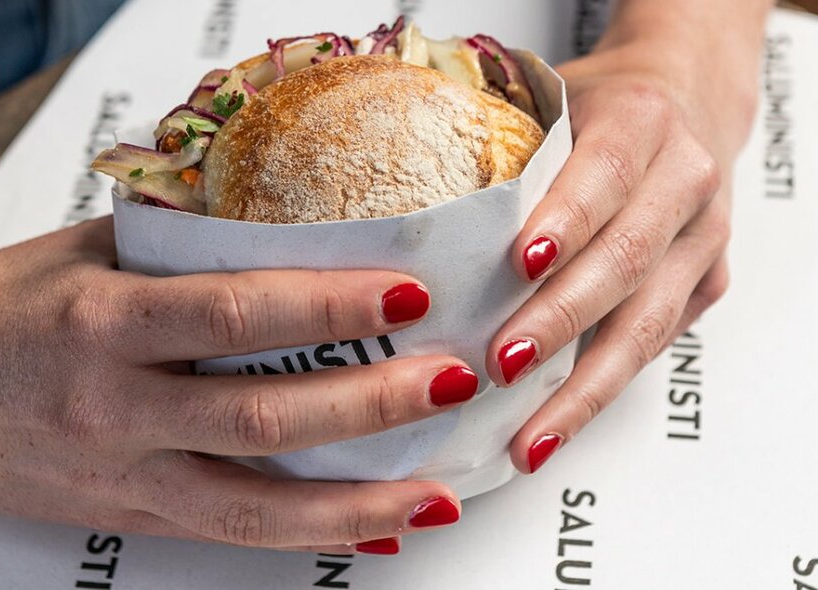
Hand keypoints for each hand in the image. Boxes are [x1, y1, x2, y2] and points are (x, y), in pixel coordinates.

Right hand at [0, 217, 474, 553]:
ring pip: (257, 503)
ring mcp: (125, 473)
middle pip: (265, 414)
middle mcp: (117, 404)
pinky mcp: (131, 514)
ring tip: (437, 491)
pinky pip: (232, 533)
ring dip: (358, 499)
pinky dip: (309, 535)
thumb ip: (180, 244)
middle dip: (371, 402)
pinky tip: (374, 529)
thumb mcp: (82, 255)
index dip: (329, 306)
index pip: (237, 313)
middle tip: (452, 380)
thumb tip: (282, 221)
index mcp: (105, 321)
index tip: (407, 294)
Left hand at [485, 22, 764, 472]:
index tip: (519, 267)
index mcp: (642, 122)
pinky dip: (599, 390)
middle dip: (559, 320)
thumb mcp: (556, 101)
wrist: (689, 99)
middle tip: (501, 365)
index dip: (565, 222)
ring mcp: (703, 241)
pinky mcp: (705, 287)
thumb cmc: (601, 106)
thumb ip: (507, 148)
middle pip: (623, 261)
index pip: (604, 174)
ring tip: (532, 435)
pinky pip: (652, 347)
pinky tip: (556, 425)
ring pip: (646, 326)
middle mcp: (685, 182)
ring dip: (584, 387)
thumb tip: (412, 223)